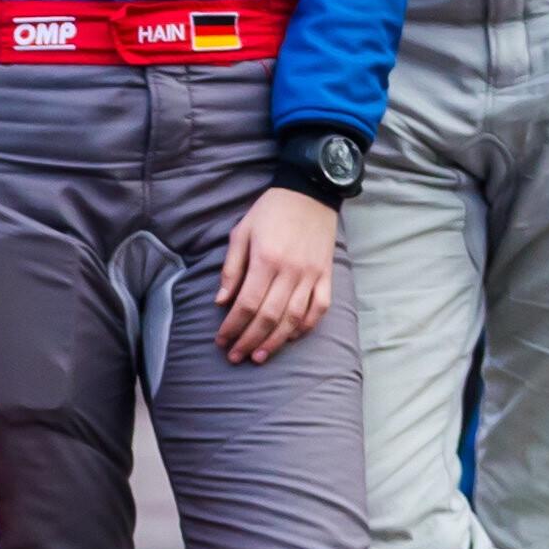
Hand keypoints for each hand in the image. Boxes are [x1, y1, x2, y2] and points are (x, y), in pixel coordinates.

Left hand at [214, 188, 337, 363]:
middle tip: (235, 357)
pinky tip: (290, 337)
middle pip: (268, 317)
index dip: (232, 327)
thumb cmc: (270, 211)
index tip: (221, 341)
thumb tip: (221, 302)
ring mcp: (312, 275)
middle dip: (249, 340)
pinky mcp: (326, 275)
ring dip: (275, 342)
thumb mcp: (241, 233)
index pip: (246, 304)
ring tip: (259, 356)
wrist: (310, 192)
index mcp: (265, 259)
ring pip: (293, 318)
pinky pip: (319, 308)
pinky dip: (305, 327)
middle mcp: (290, 271)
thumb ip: (231, 268)